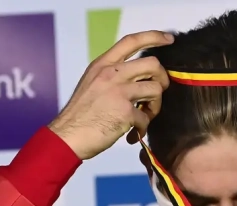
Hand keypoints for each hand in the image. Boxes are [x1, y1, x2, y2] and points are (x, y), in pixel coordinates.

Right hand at [48, 31, 173, 159]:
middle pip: (153, 64)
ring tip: (144, 116)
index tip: (169, 39)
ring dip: (155, 106)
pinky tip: (132, 134)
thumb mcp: (91, 83)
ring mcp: (119, 91)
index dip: (154, 37)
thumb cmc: (80, 114)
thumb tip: (138, 79)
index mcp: (103, 64)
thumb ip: (112, 76)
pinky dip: (143, 128)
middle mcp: (112, 73)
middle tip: (156, 94)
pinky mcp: (125, 112)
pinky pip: (146, 117)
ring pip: (156, 89)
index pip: (132, 41)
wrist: (68, 136)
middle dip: (162, 79)